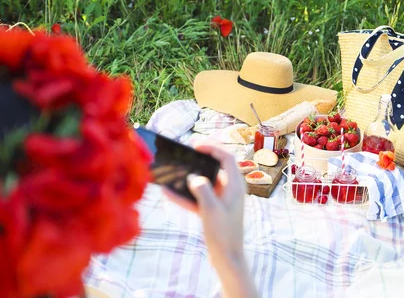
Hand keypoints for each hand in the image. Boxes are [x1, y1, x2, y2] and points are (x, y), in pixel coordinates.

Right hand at [162, 144, 257, 297]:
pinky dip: (186, 195)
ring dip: (189, 178)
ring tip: (173, 172)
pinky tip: (168, 193)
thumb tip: (193, 177)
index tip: (195, 145)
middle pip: (215, 167)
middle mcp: (231, 189)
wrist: (227, 258)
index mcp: (235, 185)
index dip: (212, 148)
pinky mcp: (215, 209)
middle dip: (199, 160)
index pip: (226, 157)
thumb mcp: (211, 210)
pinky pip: (199, 197)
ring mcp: (223, 199)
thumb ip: (202, 190)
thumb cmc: (223, 234)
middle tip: (184, 155)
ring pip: (205, 182)